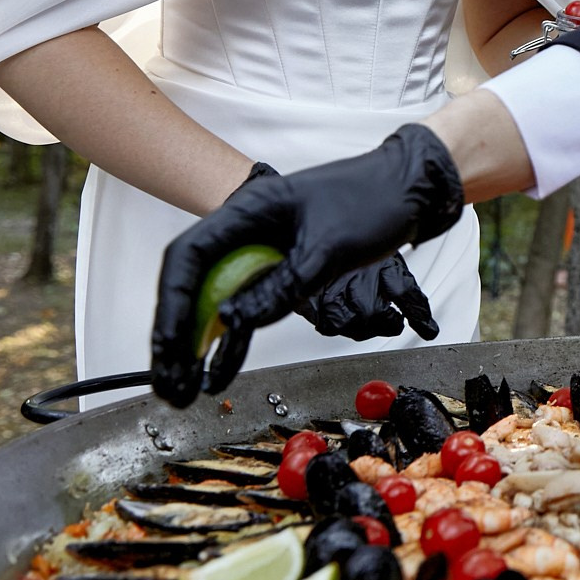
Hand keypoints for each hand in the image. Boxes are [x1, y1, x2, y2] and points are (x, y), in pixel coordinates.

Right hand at [150, 125, 465, 406]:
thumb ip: (284, 286)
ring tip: (184, 389)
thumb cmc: (373, 201)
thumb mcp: (329, 249)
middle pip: (196, 285)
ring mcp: (261, 251)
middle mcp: (246, 230)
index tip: (169, 346)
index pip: (190, 256)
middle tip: (170, 382)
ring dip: (200, 347)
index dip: (173, 305)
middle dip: (179, 337)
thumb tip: (233, 322)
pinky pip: (249, 307)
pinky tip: (220, 372)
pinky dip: (236, 340)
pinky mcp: (281, 269)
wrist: (409, 190)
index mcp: (248, 210)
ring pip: (218, 301)